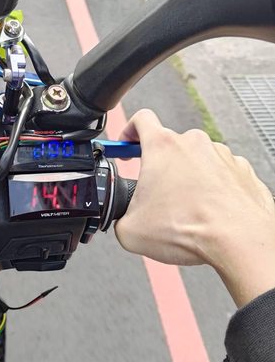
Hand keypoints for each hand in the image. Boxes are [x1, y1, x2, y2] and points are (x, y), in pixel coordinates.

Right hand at [115, 109, 274, 305]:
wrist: (238, 241)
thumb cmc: (191, 229)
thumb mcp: (131, 230)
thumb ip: (120, 218)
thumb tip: (124, 222)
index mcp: (162, 147)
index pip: (141, 120)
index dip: (129, 130)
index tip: (127, 145)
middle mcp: (193, 143)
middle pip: (169, 145)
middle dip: (160, 167)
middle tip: (156, 194)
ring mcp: (221, 155)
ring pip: (196, 160)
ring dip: (188, 178)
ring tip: (185, 209)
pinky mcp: (242, 171)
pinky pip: (220, 174)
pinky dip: (212, 189)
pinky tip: (207, 212)